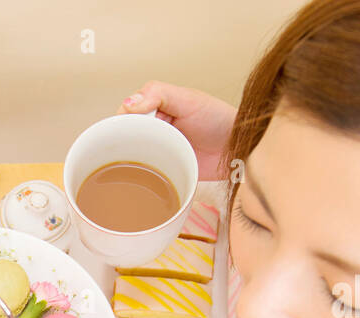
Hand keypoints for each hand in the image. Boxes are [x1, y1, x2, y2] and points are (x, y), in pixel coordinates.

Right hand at [118, 81, 237, 180]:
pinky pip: (144, 177)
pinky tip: (134, 181)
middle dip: (120, 145)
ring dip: (127, 163)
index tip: (121, 132)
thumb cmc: (219, 120)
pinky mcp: (164, 174)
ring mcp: (158, 153)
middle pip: (124, 137)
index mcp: (155, 109)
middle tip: (126, 152)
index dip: (120, 123)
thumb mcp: (188, 100)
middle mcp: (153, 130)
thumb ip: (158, 95)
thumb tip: (128, 103)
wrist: (239, 149)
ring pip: (131, 157)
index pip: (125, 115)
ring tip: (127, 168)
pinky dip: (137, 179)